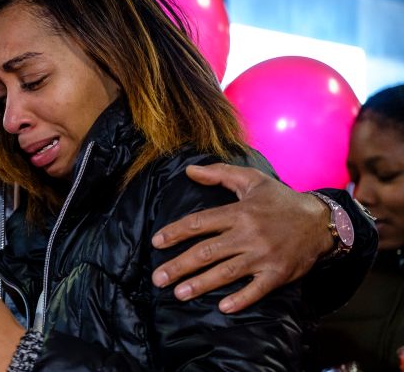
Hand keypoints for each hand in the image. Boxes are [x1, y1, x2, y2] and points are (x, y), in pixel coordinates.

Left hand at [151, 163, 333, 312]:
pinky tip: (222, 308)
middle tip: (158, 278)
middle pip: (206, 251)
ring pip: (226, 272)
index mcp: (239, 212)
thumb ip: (219, 174)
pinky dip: (240, 299)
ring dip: (200, 284)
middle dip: (179, 266)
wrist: (322, 221)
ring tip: (178, 293)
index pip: (199, 222)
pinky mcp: (278, 274)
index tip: (157, 243)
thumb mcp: (252, 180)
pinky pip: (256, 289)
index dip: (176, 232)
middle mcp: (248, 234)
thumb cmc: (281, 200)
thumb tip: (189, 170)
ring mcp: (263, 256)